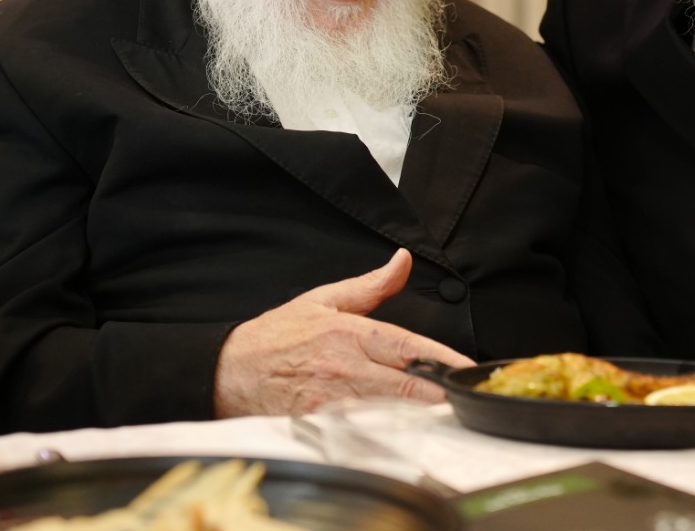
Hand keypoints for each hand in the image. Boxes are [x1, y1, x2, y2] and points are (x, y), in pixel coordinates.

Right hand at [212, 249, 473, 416]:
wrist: (229, 370)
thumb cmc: (277, 336)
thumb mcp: (324, 299)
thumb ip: (371, 285)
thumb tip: (403, 261)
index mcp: (348, 333)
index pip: (405, 345)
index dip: (439, 358)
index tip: (465, 368)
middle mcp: (343, 366)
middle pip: (402, 383)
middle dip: (436, 392)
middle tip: (463, 396)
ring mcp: (331, 399)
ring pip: (385, 410)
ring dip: (414, 413)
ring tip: (441, 414)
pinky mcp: (318, 423)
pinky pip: (359, 431)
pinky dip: (382, 432)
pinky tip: (401, 434)